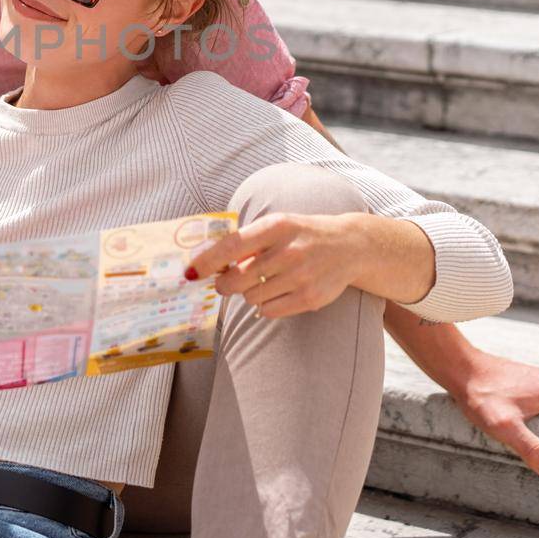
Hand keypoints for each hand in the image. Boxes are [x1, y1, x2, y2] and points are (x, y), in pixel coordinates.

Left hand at [186, 211, 366, 317]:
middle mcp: (289, 251)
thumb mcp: (277, 226)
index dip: (207, 261)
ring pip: (251, 297)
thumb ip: (246, 242)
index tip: (190, 273)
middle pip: (237, 279)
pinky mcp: (310, 298)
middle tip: (226, 283)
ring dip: (250, 293)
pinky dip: (265, 305)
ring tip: (266, 281)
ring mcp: (301, 276)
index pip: (232, 246)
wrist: (349, 246)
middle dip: (225, 284)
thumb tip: (208, 263)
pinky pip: (269, 311)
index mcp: (276, 226)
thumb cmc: (302, 235)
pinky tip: (278, 291)